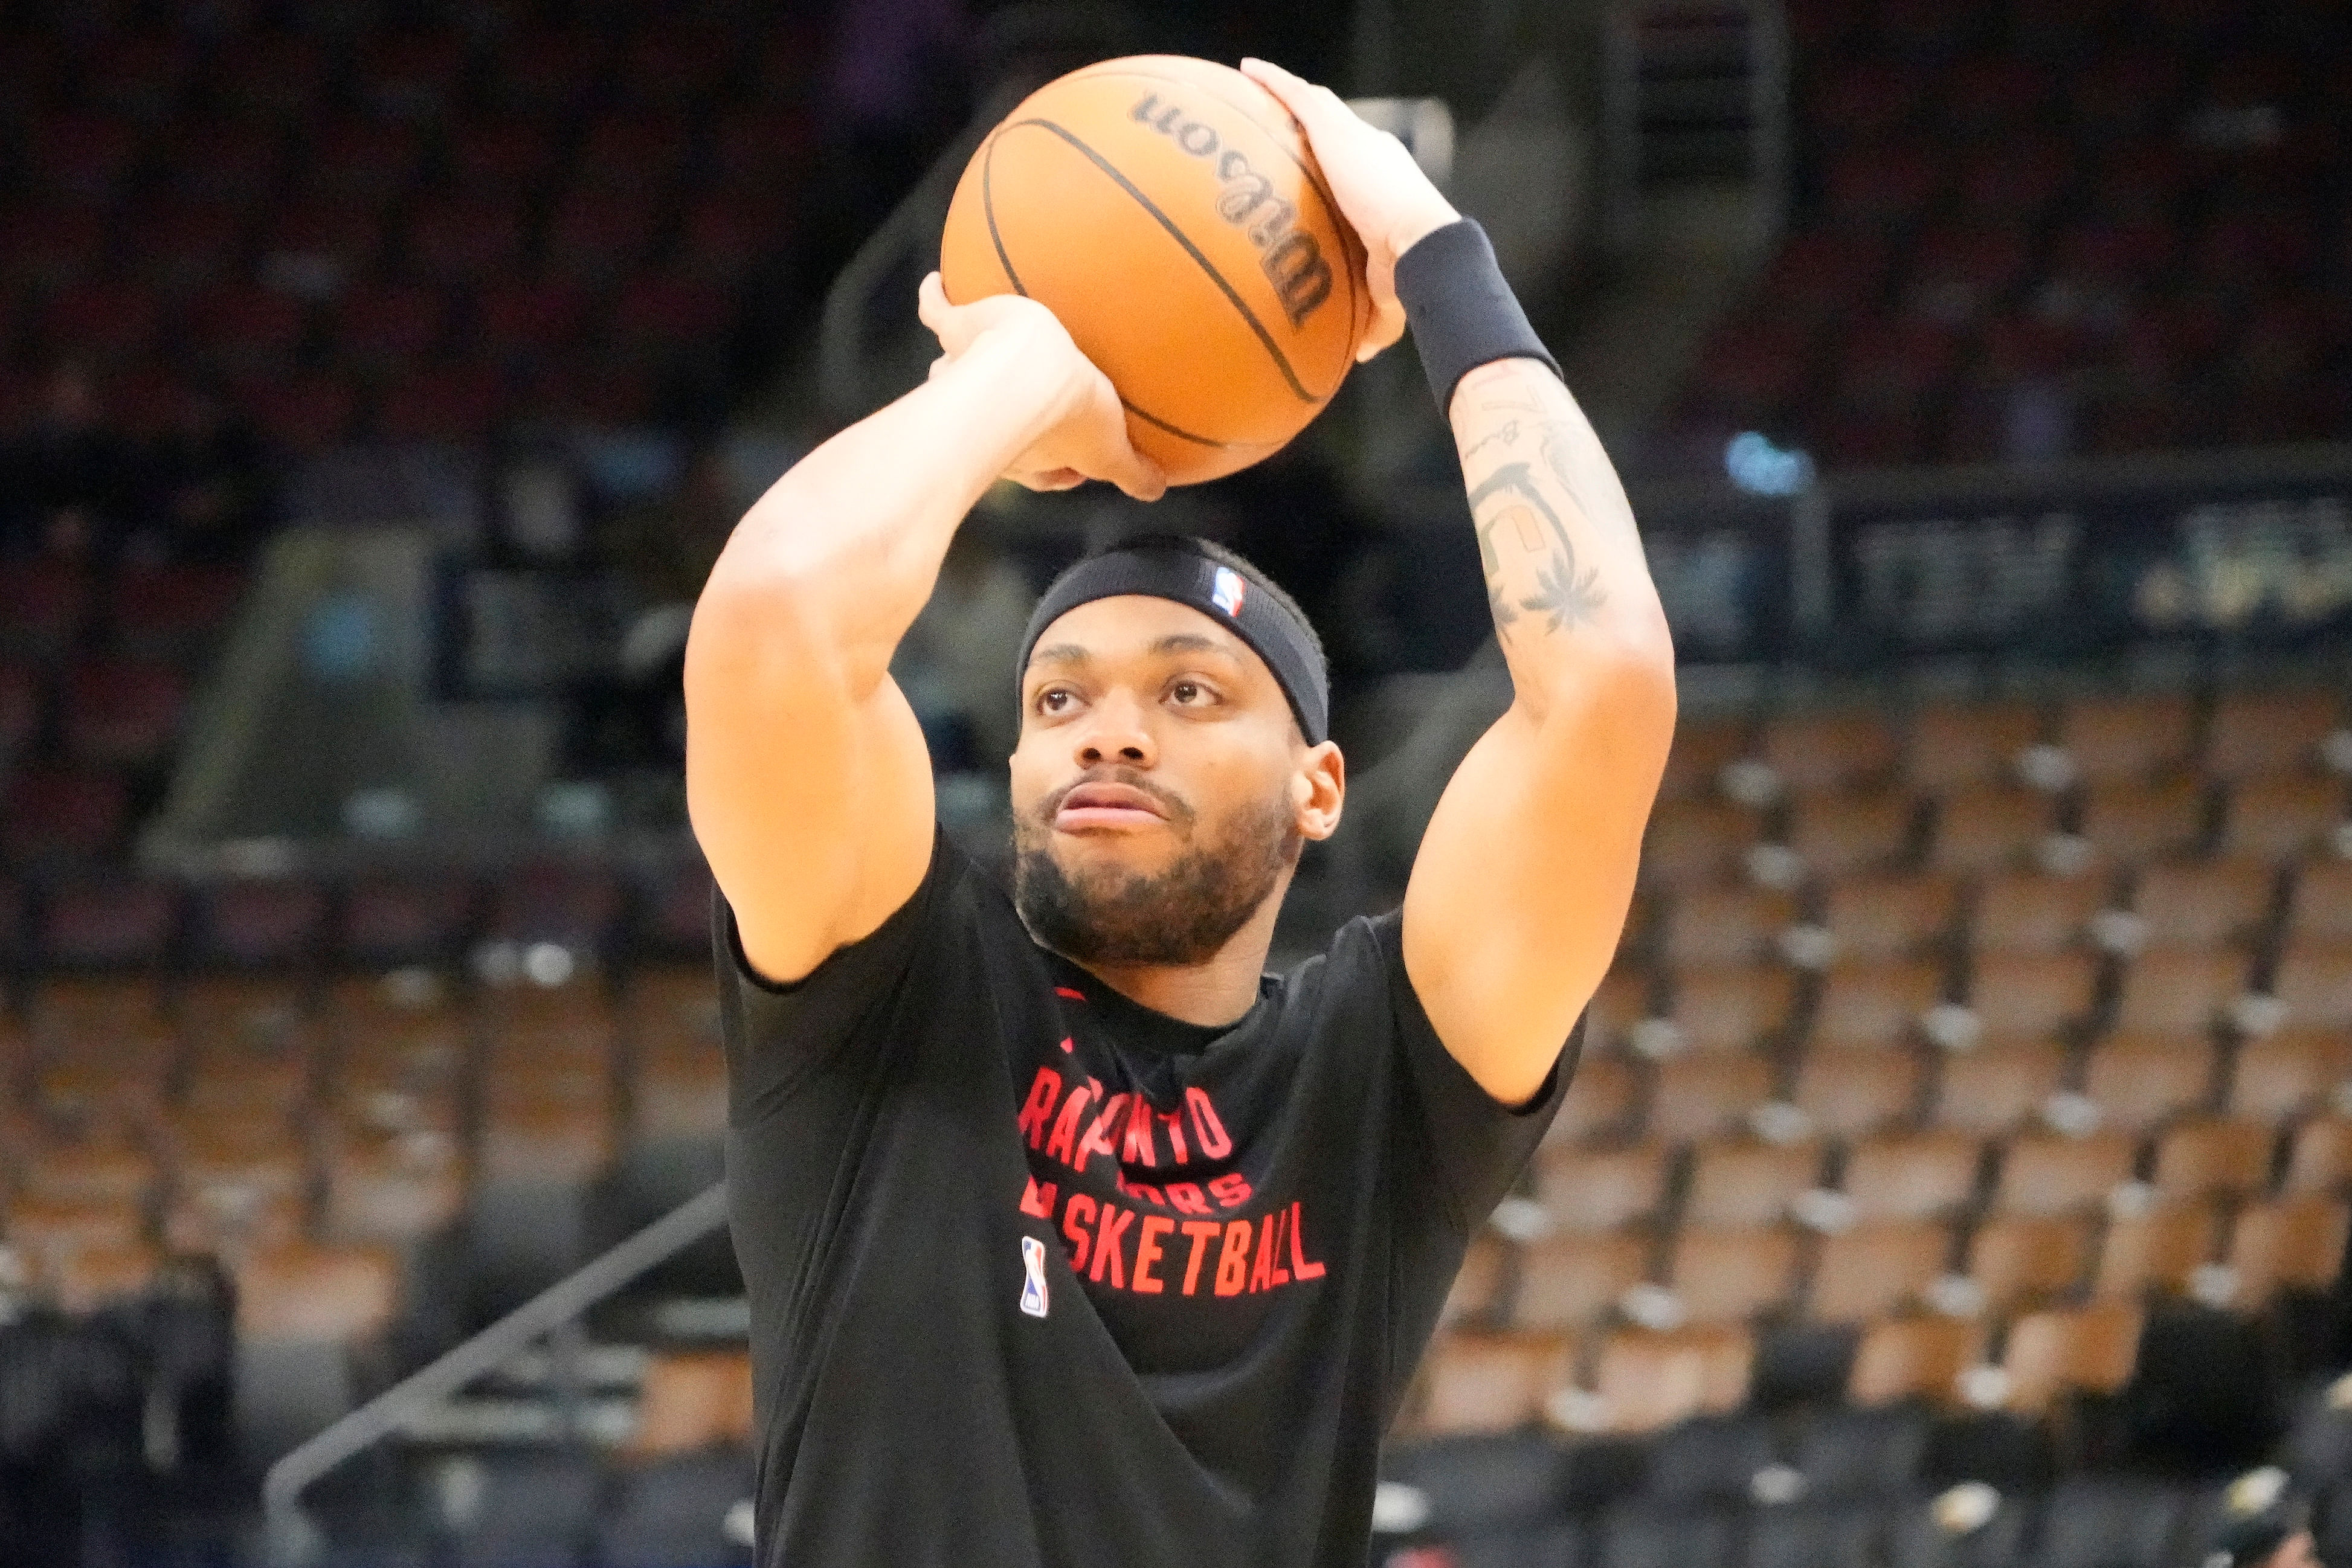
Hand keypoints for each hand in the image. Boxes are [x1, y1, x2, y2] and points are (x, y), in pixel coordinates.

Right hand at [918, 273, 1165, 500]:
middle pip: (994, 424)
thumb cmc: (1069, 414)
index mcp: (1028, 452)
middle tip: (1031, 410)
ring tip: (980, 348)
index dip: (1056, 471)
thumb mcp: (1111, 452)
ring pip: (957, 374)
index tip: (1073, 468)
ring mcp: (965, 371)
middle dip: (1008, 424)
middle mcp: (987, 416)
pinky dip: (937, 298)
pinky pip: (939, 310)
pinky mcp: (957, 330)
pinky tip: (938, 282)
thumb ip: (1132, 472)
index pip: (1040, 471)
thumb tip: (1156, 492)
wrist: (1030, 371)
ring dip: (964, 367)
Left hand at [1240, 58, 1460, 363]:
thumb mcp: (1385, 299)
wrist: (1421, 248)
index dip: (1340, 165)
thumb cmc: (1411, 276)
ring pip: (1316, 105)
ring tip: (1258, 83)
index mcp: (1385, 186)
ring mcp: (1354, 138)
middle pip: (1337, 129)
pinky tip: (1248, 71)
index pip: (1359, 168)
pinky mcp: (1336, 130)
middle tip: (1286, 126)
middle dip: (1314, 124)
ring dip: (1291, 95)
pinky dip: (1273, 82)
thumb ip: (1372, 320)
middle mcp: (1372, 154)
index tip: (1321, 171)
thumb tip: (1361, 354)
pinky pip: (1297, 97)